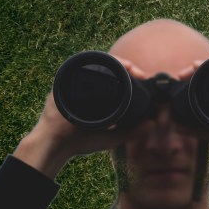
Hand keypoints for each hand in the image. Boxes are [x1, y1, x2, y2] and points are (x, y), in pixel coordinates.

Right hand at [13, 56, 145, 178]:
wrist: (55, 146)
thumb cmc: (80, 141)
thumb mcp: (113, 136)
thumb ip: (132, 132)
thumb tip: (152, 124)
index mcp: (95, 94)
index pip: (113, 75)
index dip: (129, 71)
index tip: (143, 76)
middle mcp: (83, 86)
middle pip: (105, 66)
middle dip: (123, 64)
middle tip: (139, 71)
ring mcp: (71, 84)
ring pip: (93, 63)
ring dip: (112, 62)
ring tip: (128, 66)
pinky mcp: (63, 84)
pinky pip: (76, 67)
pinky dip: (92, 63)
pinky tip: (108, 64)